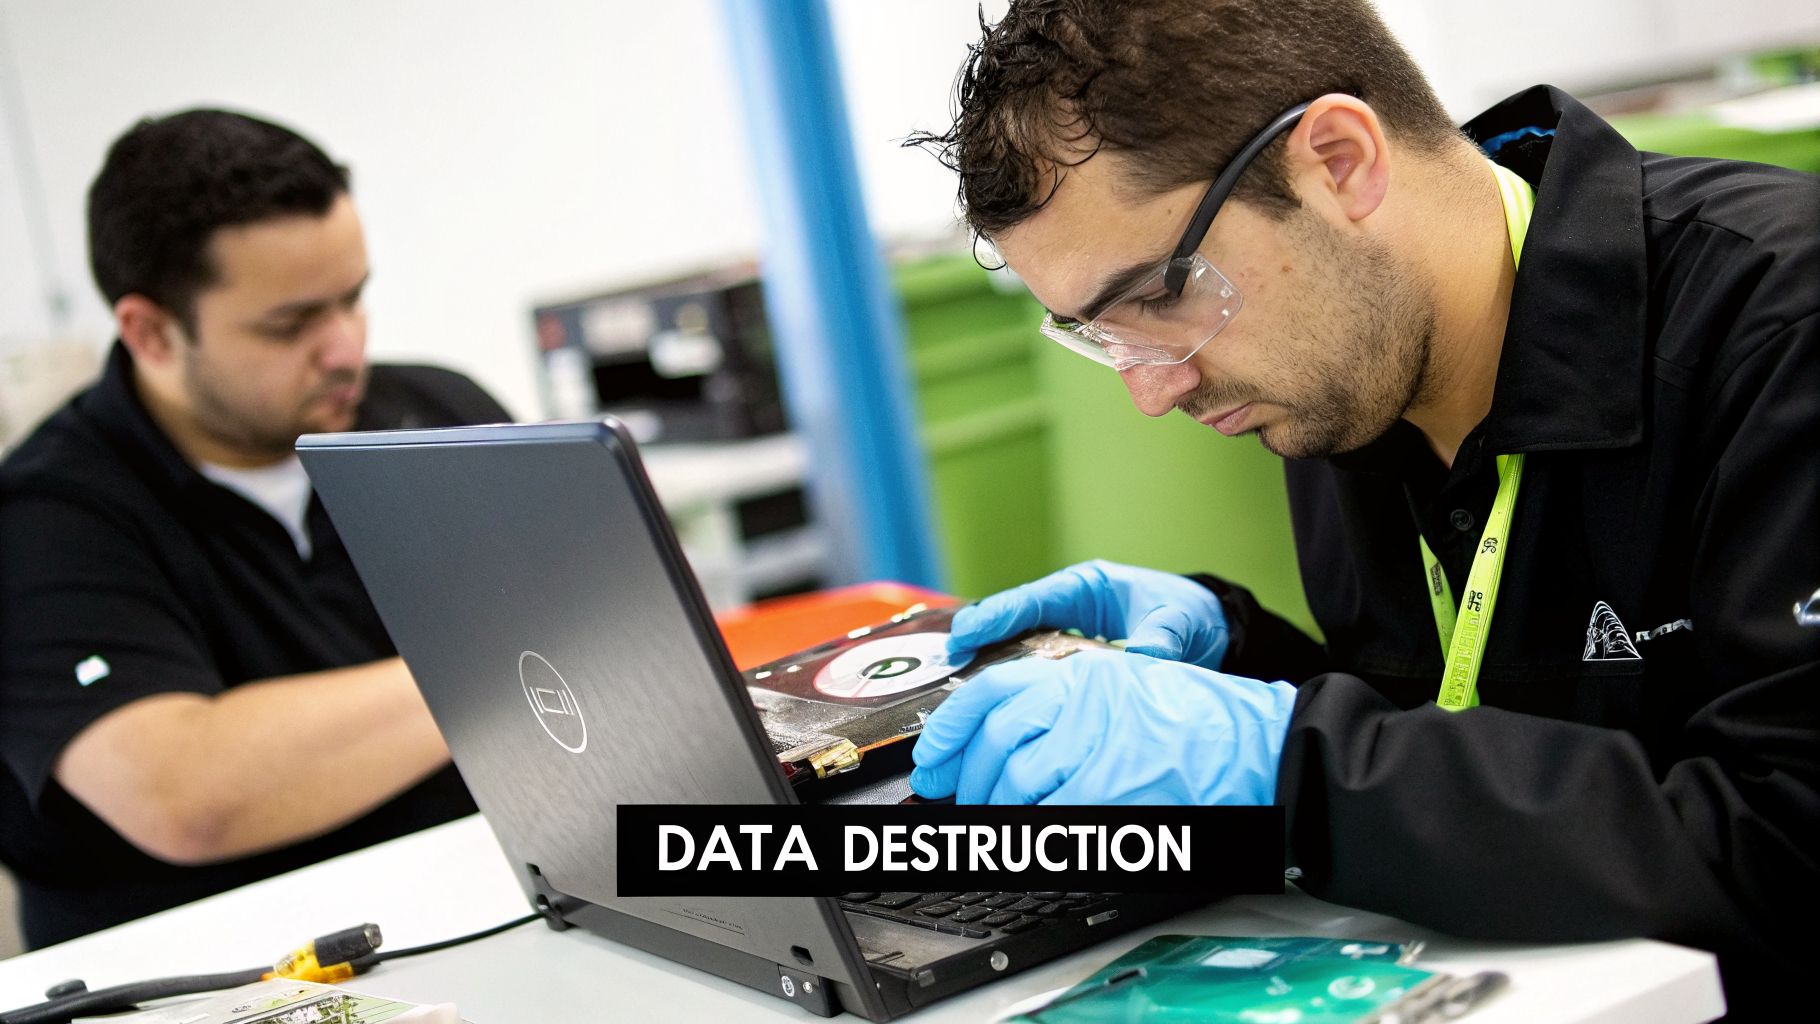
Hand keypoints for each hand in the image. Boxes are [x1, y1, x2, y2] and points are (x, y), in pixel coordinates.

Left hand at [909, 649, 1295, 804]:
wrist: (1269, 745)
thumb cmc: (1209, 728)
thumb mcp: (1133, 694)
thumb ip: (1072, 711)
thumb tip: (1009, 748)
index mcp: (1087, 674)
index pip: (994, 689)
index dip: (952, 728)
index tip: (934, 757)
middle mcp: (1086, 698)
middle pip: (996, 736)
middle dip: (965, 778)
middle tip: (955, 802)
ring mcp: (1101, 740)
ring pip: (1016, 778)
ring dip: (997, 813)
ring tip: (999, 830)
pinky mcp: (1118, 784)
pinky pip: (1053, 817)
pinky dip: (1034, 837)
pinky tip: (1035, 846)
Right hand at [947, 560, 1229, 668]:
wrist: (1207, 626)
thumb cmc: (1186, 613)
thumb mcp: (1176, 621)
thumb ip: (1159, 639)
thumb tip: (1147, 659)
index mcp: (1085, 586)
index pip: (1033, 599)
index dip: (997, 615)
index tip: (967, 630)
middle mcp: (1067, 604)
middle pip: (1013, 619)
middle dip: (978, 635)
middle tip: (945, 656)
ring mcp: (1065, 628)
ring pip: (1016, 642)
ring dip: (989, 659)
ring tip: (953, 681)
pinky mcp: (1069, 652)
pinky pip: (1033, 663)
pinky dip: (1012, 677)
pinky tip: (992, 698)